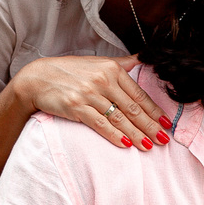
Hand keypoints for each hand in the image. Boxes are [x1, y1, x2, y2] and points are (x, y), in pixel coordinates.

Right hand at [17, 54, 170, 151]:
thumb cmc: (70, 72)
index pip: (138, 94)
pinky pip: (100, 124)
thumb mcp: (97, 62)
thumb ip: (122, 63)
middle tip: (164, 140)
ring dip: (136, 134)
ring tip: (149, 145)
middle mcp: (102, 80)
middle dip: (150, 126)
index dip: (154, 110)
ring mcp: (89, 94)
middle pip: (132, 108)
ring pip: (119, 118)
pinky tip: (126, 144)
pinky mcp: (76, 107)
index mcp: (111, 69)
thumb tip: (144, 59)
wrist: (38, 78)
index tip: (166, 123)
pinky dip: (114, 135)